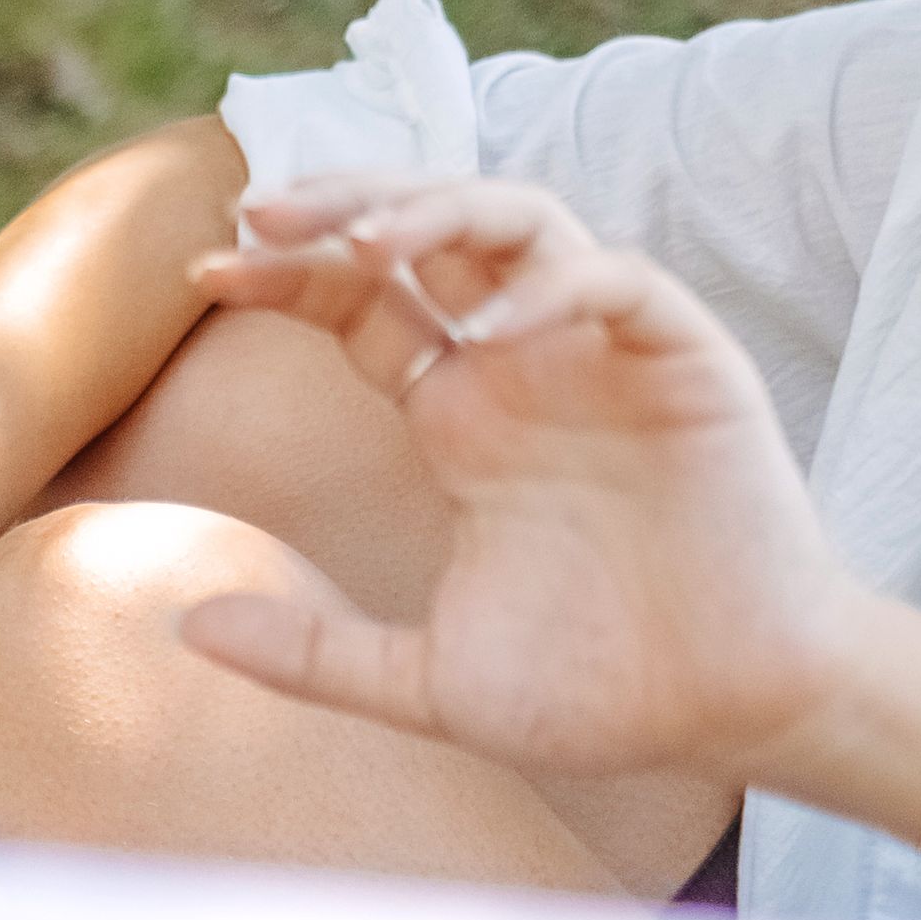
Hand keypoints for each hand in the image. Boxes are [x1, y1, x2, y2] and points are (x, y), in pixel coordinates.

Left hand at [170, 180, 869, 785]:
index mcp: (462, 420)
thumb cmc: (602, 692)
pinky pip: (617, 283)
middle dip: (343, 203)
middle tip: (257, 209)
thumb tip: (185, 630)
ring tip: (363, 240)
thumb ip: (313, 654)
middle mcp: (525, 368)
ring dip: (439, 210)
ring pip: (520, 223)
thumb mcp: (428, 682)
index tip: (205, 273)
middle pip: (428, 232)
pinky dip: (552, 289)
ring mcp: (603, 357)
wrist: (735, 717)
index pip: (363, 306)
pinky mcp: (686, 364)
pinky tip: (490, 330)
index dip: (288, 276)